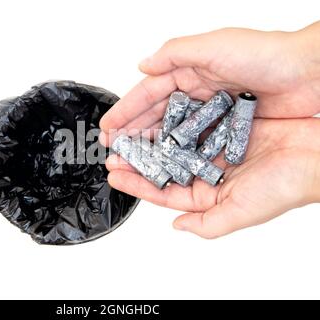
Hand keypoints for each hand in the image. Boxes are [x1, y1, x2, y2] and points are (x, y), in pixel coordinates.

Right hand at [99, 23, 319, 146]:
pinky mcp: (226, 132)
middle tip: (113, 149)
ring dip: (151, 147)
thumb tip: (142, 64)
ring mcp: (211, 116)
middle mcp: (197, 95)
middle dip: (132, 132)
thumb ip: (175, 54)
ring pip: (173, 134)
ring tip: (132, 161)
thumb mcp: (215, 46)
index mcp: (189, 73)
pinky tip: (166, 165)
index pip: (148, 93)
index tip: (107, 126)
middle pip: (156, 117)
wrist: (309, 74)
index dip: (125, 110)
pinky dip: (179, 155)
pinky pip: (195, 146)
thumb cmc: (265, 55)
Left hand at [105, 118, 319, 237]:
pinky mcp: (222, 126)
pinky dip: (174, 119)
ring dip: (150, 137)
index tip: (115, 174)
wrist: (316, 154)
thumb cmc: (285, 186)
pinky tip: (157, 113)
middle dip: (136, 159)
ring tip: (127, 132)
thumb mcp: (241, 212)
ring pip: (173, 142)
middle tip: (112, 151)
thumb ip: (207, 224)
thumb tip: (177, 227)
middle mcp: (207, 171)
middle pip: (163, 165)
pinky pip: (191, 122)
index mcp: (208, 194)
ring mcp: (213, 148)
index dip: (136, 183)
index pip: (163, 191)